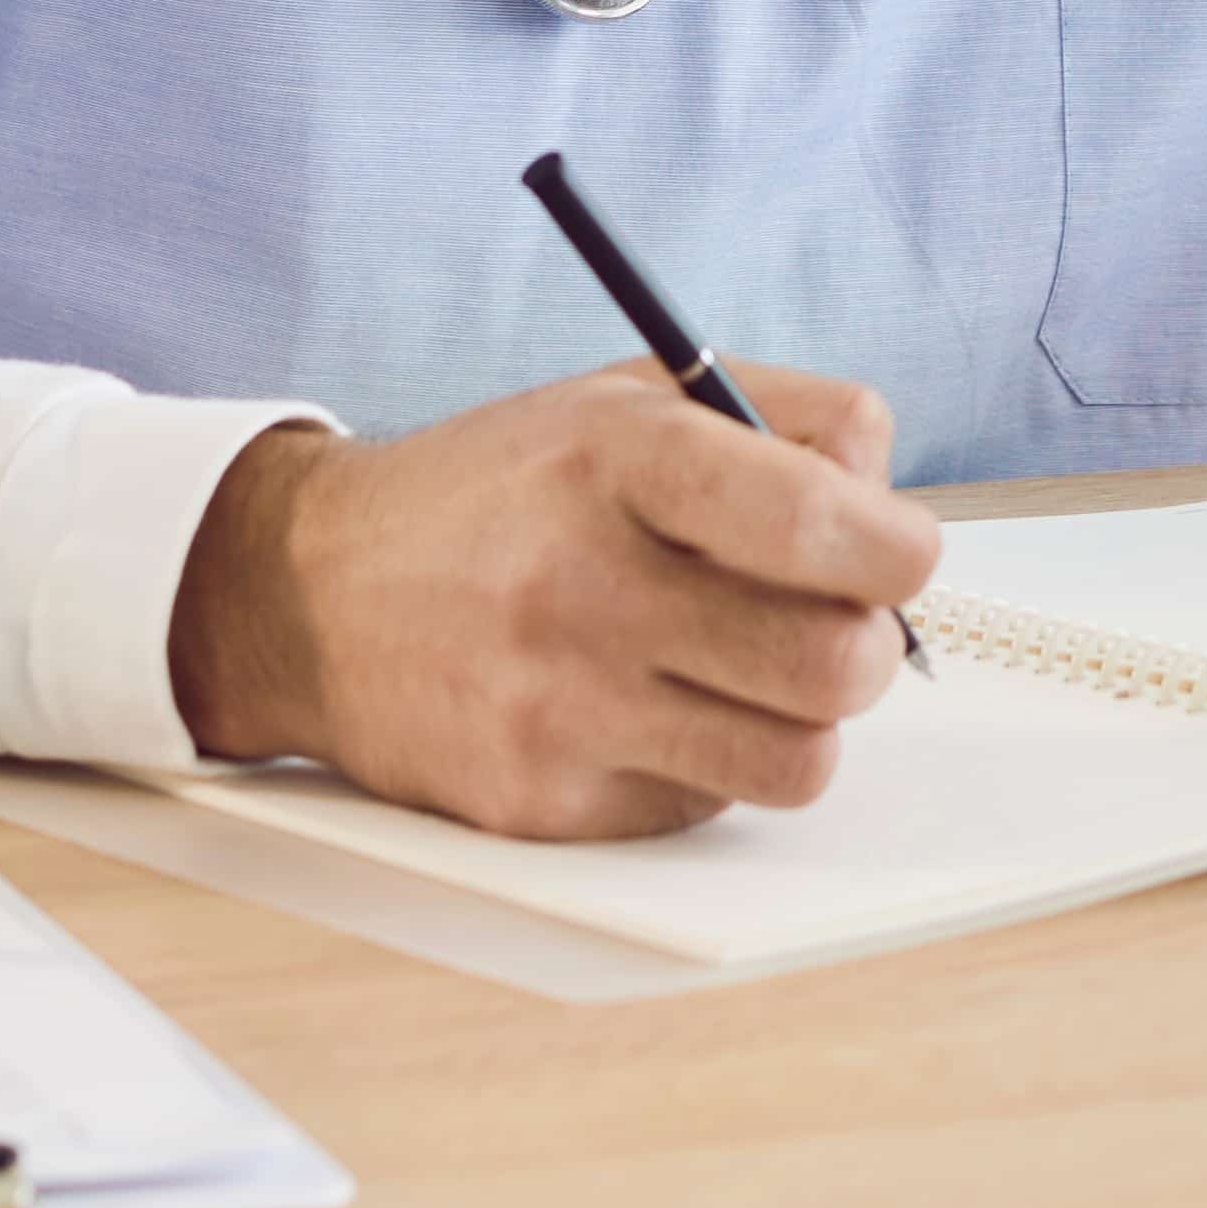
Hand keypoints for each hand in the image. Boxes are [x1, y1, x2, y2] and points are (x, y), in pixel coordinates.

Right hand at [162, 361, 942, 837]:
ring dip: (801, 722)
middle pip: (832, 664)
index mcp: (618, 459)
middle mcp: (583, 585)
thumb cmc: (502, 492)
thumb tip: (890, 505)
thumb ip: (787, 419)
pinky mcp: (539, 805)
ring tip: (750, 675)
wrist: (307, 593)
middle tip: (835, 626)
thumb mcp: (628, 398)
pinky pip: (704, 809)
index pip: (820, 523)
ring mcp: (558, 708)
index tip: (898, 553)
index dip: (899, 549)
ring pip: (793, 763)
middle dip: (868, 648)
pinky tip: (648, 711)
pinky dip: (706, 766)